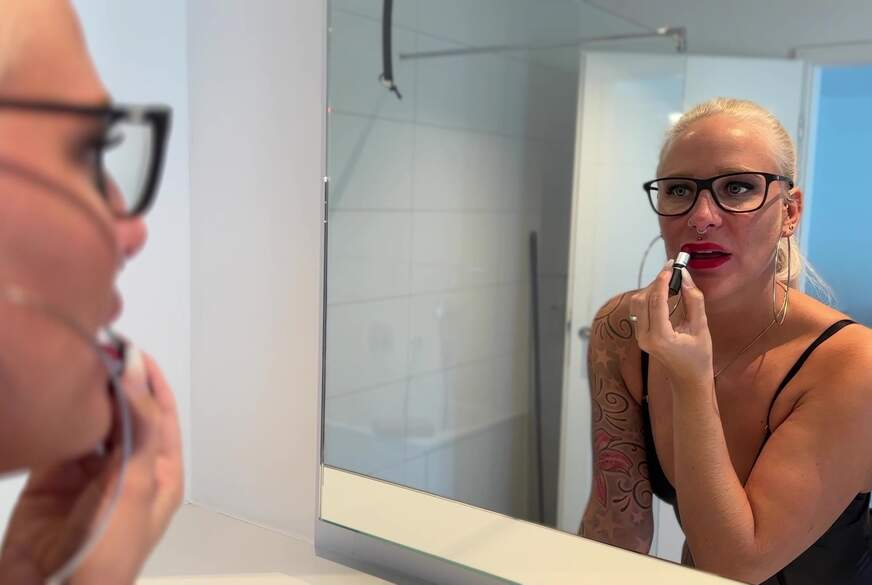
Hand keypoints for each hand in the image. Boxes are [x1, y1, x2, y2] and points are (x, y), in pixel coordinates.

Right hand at [0, 354, 183, 584]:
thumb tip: (137, 370)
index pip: (161, 415)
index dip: (150, 380)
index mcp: (161, 473)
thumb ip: (138, 428)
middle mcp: (129, 470)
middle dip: (114, 385)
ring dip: (85, 398)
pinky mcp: (52, 481)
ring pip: (92, 425)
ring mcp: (90, 475)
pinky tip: (53, 397)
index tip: (132, 347)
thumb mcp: (135, 487)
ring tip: (72, 366)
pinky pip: (60, 441)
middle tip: (94, 350)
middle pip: (125, 416)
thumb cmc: (109, 550)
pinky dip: (58, 419)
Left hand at [629, 261, 713, 387]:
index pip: (656, 302)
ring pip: (637, 303)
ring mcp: (639, 337)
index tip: (671, 265)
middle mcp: (644, 338)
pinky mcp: (639, 335)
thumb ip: (693, 301)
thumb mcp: (701, 328)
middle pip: (642, 300)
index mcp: (660, 338)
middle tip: (672, 269)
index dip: (662, 281)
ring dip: (651, 288)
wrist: (687, 379)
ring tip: (670, 279)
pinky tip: (664, 292)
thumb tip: (685, 276)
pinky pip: (639, 310)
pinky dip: (649, 297)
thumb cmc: (699, 357)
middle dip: (656, 282)